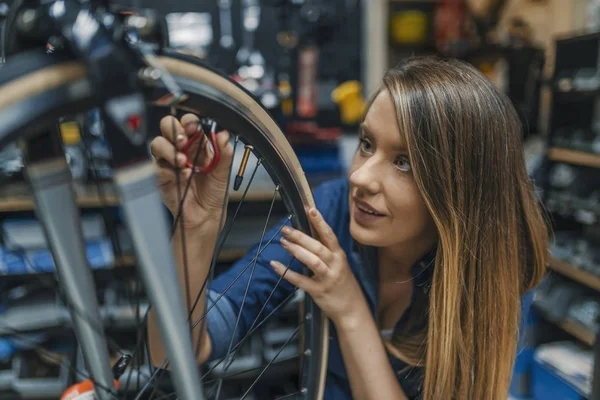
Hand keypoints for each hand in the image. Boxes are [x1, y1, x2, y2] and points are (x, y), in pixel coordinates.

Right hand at [150, 114, 233, 228]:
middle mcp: (181, 149)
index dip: (189, 122)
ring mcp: (169, 161)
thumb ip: (224, 152)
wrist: (206, 214)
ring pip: (157, 143)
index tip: (194, 128)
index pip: (188, 123)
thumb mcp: (224, 171)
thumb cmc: (213, 192)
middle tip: (183, 141)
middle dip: (174, 130)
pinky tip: (184, 176)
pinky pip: (158, 166)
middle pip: (167, 126)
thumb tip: (223, 135)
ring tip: (184, 162)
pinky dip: (170, 170)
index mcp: (197, 143)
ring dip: (170, 150)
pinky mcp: (161, 176)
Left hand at [270, 208, 366, 325]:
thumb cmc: (342, 283)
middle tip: (285, 228)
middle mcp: (335, 264)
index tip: (310, 209)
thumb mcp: (338, 263)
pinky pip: (301, 280)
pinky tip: (275, 265)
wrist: (352, 308)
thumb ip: (325, 249)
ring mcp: (328, 278)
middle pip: (318, 246)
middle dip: (301, 236)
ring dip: (296, 250)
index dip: (319, 221)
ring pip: (312, 261)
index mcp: (339, 255)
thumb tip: (308, 231)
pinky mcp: (319, 291)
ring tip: (283, 242)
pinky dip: (286, 273)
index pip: (329, 234)